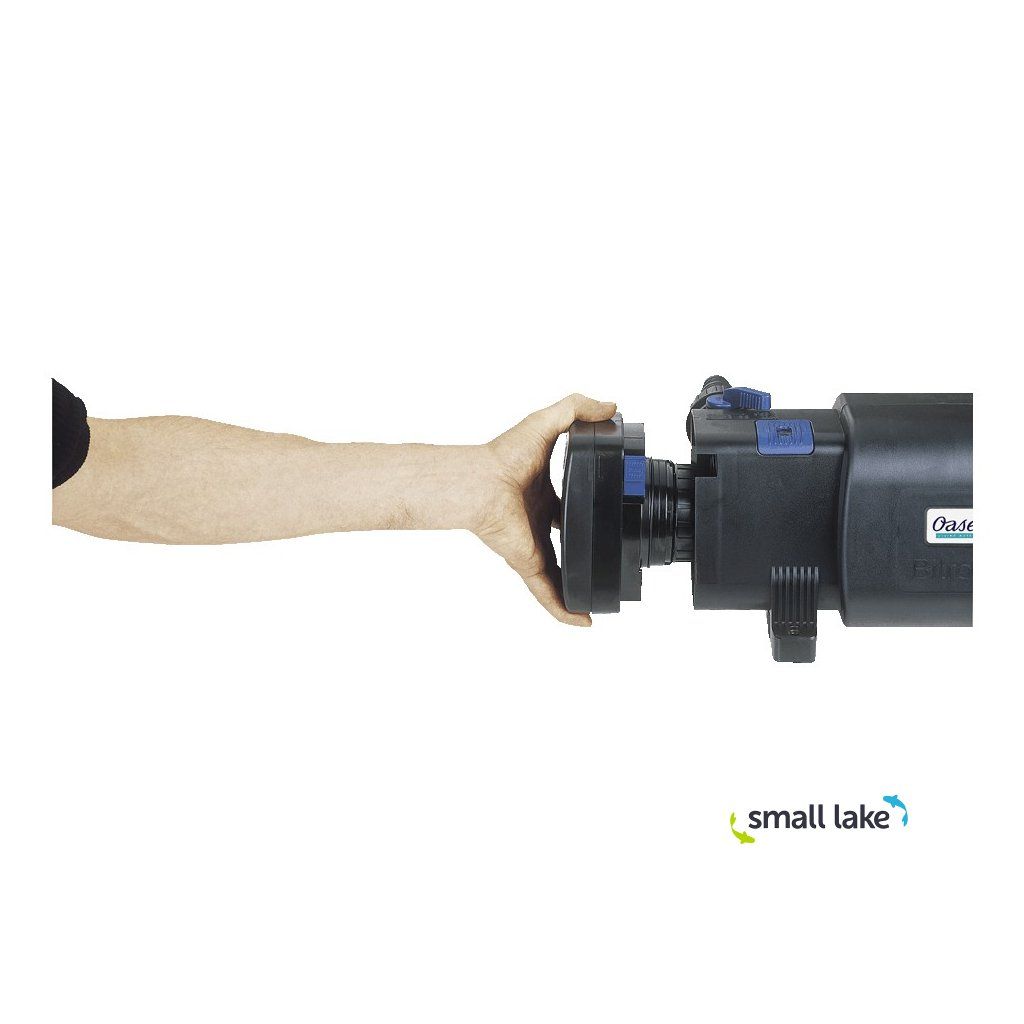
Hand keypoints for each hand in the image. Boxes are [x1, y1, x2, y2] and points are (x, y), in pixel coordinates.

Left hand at [474, 394, 616, 625]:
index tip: (610, 512)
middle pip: (565, 543)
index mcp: (542, 494)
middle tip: (610, 559)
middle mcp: (537, 521)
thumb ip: (576, 408)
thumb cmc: (502, 455)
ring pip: (559, 574)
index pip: (570, 505)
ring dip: (577, 590)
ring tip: (601, 602)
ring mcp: (533, 545)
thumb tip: (609, 406)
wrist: (477, 484)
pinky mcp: (528, 562)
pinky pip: (547, 592)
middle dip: (585, 553)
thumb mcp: (546, 422)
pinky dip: (563, 608)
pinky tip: (582, 620)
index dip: (589, 509)